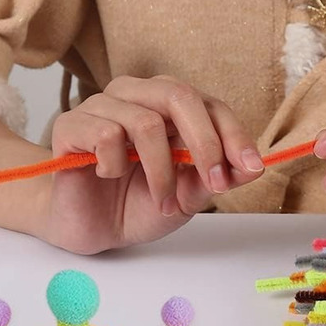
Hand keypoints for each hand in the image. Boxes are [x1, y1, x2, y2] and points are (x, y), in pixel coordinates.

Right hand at [42, 75, 263, 253]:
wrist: (93, 229)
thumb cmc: (140, 204)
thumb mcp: (190, 195)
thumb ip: (218, 177)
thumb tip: (254, 165)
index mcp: (168, 105)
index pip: (209, 104)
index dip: (233, 134)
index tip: (250, 167)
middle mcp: (137, 96)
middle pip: (179, 96)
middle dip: (205, 144)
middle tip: (215, 184)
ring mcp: (102, 106)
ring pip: (146, 123)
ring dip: (162, 173)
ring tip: (163, 202)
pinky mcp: (71, 125)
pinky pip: (105, 135)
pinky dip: (116, 165)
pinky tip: (110, 176)